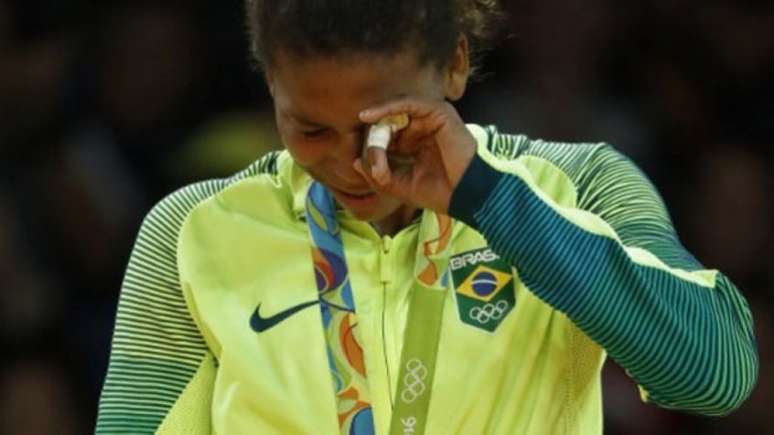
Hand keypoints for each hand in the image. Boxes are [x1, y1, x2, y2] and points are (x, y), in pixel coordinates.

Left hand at [354, 98, 476, 213]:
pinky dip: (387, 108)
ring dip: (380, 130)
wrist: (468, 196)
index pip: (387, 138)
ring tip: (375, 147)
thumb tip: (356, 162)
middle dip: (374, 140)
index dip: (373, 149)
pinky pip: (407, 104)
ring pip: (395, 114)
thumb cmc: (441, 193)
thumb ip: (380, 176)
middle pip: (388, 124)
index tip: (365, 166)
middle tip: (371, 158)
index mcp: (417, 144)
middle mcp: (424, 129)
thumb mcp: (402, 186)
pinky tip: (369, 117)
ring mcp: (432, 119)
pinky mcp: (439, 112)